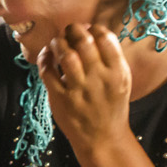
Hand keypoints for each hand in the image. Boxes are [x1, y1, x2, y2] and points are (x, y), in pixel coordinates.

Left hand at [36, 23, 132, 154]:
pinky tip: (47, 56)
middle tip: (69, 30)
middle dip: (74, 30)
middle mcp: (99, 79)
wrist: (102, 138)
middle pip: (84, 42)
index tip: (87, 28)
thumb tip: (92, 31)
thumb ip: (111, 58)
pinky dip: (45, 59)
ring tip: (58, 42)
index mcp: (118, 72)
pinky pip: (47, 72)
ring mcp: (79, 90)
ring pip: (65, 55)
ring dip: (58, 42)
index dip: (93, 28)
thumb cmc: (111, 105)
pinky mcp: (60, 99)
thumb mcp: (121, 81)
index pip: (105, 38)